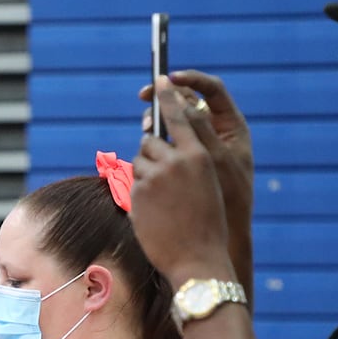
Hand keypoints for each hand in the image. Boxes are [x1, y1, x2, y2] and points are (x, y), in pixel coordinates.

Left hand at [131, 85, 237, 285]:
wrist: (198, 259)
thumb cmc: (206, 224)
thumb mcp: (206, 186)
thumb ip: (186, 163)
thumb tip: (157, 146)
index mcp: (200, 156)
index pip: (180, 115)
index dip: (167, 95)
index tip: (160, 79)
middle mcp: (177, 161)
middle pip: (150, 140)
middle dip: (150, 154)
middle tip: (159, 177)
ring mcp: (155, 177)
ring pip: (138, 162)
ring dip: (143, 175)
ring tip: (159, 201)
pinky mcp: (137, 194)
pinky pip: (130, 183)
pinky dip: (137, 195)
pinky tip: (152, 213)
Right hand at [160, 70, 252, 226]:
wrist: (222, 233)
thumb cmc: (228, 198)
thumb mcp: (214, 159)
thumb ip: (198, 129)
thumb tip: (179, 100)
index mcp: (230, 125)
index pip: (211, 90)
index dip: (190, 79)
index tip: (168, 78)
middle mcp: (213, 132)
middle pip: (185, 103)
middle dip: (164, 99)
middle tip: (143, 96)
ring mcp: (194, 149)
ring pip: (170, 124)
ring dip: (155, 122)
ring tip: (146, 129)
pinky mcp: (177, 166)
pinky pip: (162, 147)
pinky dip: (152, 144)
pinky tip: (145, 150)